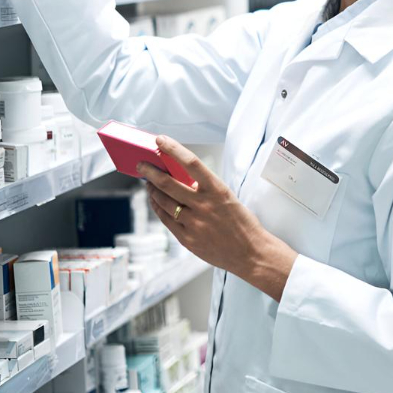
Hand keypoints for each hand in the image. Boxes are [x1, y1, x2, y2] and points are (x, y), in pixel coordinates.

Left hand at [141, 136, 298, 301]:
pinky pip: (165, 219)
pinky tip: (156, 201)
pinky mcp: (187, 239)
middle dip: (150, 172)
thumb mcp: (228, 198)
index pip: (191, 162)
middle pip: (168, 183)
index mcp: (218, 190)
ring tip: (148, 183)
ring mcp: (194, 223)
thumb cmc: (242, 224)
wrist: (251, 253)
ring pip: (163, 201)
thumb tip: (183, 179)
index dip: (173, 149)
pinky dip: (158, 207)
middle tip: (141, 165)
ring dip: (152, 190)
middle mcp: (204, 205)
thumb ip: (206, 189)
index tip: (161, 140)